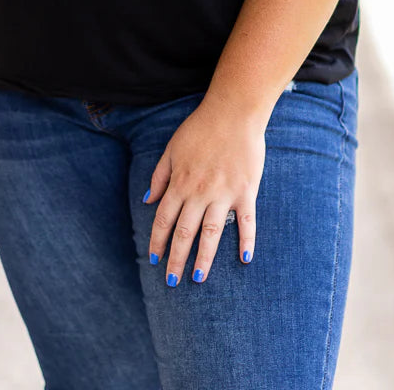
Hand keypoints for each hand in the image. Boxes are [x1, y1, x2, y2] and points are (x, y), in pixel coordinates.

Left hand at [142, 97, 266, 285]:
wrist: (233, 111)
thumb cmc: (200, 127)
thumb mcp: (172, 148)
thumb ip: (159, 175)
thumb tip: (147, 200)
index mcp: (180, 182)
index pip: (164, 220)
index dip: (157, 241)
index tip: (153, 259)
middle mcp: (199, 192)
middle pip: (185, 233)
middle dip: (176, 259)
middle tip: (171, 282)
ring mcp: (224, 194)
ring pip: (211, 234)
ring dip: (204, 258)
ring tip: (198, 278)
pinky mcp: (246, 191)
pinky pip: (246, 221)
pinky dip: (246, 240)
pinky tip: (244, 259)